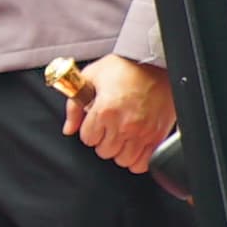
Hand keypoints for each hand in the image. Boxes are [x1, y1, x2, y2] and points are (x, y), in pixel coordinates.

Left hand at [69, 54, 176, 171]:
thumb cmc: (125, 67)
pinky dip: (136, 159)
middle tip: (107, 129)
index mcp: (105, 110)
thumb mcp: (91, 78)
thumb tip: (69, 128)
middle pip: (104, 152)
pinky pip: (143, 163)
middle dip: (102, 141)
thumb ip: (74, 106)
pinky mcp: (157, 136)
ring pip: (123, 160)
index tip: (94, 124)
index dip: (89, 131)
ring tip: (121, 137)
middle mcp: (124, 124)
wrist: (155, 62)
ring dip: (119, 151)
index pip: (88, 139)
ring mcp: (142, 132)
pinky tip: (134, 146)